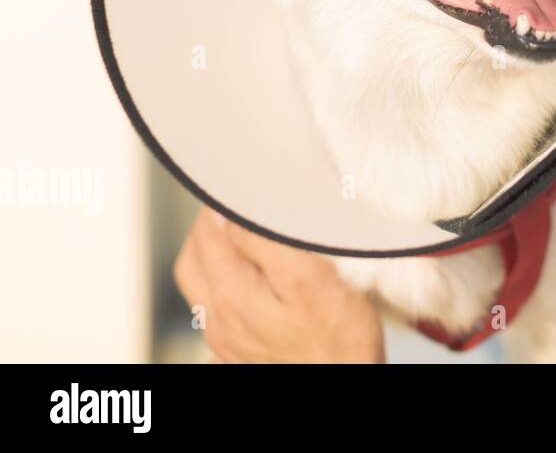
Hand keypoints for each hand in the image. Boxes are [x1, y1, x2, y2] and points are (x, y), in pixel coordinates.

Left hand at [174, 207, 385, 362]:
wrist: (346, 383)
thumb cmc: (339, 338)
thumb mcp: (309, 277)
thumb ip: (263, 244)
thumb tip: (228, 216)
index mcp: (231, 295)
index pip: (207, 235)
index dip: (220, 206)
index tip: (238, 189)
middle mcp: (219, 322)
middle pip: (192, 264)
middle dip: (206, 232)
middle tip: (232, 212)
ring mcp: (227, 346)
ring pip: (202, 293)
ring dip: (213, 263)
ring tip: (241, 246)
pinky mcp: (241, 360)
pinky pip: (217, 322)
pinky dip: (226, 297)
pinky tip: (252, 293)